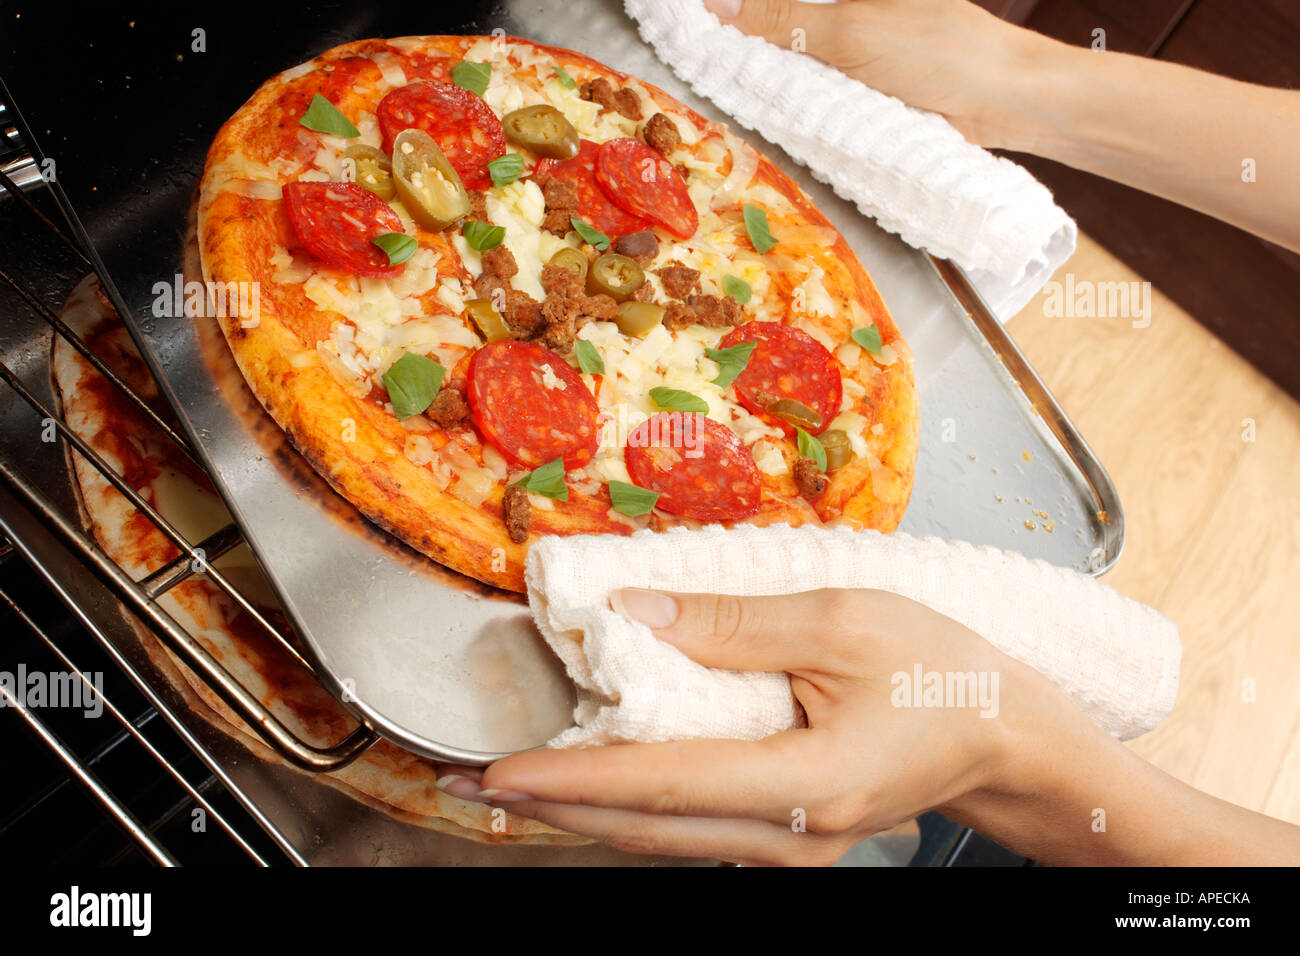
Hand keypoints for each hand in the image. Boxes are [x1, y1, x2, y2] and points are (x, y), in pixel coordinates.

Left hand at [445, 588, 1087, 865]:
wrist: (1003, 733)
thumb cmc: (940, 672)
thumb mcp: (842, 621)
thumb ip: (730, 622)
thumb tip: (633, 614)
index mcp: (804, 780)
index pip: (659, 783)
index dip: (569, 780)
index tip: (496, 774)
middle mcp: (790, 834)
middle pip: (647, 829)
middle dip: (556, 809)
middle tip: (476, 785)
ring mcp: (791, 847)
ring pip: (664, 839)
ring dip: (588, 811)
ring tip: (519, 786)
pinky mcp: (789, 835)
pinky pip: (694, 831)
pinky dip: (638, 807)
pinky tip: (599, 784)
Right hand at [702, 0, 1041, 145]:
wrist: (1001, 101)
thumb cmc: (941, 52)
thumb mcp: (851, 32)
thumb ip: (781, 21)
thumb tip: (717, 8)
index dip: (730, 8)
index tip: (686, 16)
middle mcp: (850, 3)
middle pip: (778, 15)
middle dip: (741, 32)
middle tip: (693, 45)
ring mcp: (854, 37)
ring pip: (790, 46)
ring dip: (761, 62)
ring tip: (720, 72)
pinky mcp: (860, 74)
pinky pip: (811, 76)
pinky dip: (789, 87)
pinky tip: (763, 95)